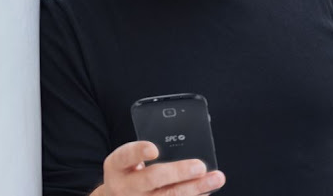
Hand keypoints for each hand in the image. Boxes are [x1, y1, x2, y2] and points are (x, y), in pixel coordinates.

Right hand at [100, 141, 224, 195]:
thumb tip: (184, 142)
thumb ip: (147, 151)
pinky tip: (206, 191)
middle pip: (153, 178)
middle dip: (179, 172)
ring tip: (216, 178)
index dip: (139, 151)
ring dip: (195, 188)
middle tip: (200, 165)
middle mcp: (125, 186)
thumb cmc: (129, 171)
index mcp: (116, 165)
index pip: (126, 155)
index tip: (154, 149)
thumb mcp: (128, 159)